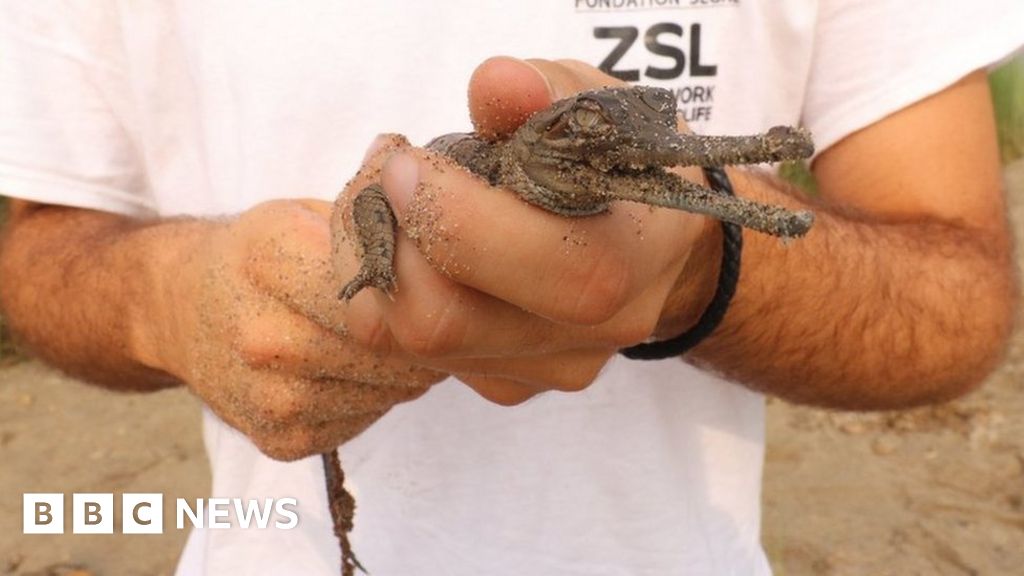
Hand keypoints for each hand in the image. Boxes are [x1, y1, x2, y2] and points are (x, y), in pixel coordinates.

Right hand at [152, 200, 443, 460]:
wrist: (179, 310)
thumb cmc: (258, 254)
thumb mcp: (305, 212)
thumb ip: (376, 220)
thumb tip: (448, 223)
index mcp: (270, 259)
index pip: (386, 283)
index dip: (425, 283)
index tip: (440, 278)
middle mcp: (265, 336)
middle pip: (393, 345)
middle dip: (428, 331)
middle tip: (439, 312)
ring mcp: (271, 397)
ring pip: (392, 388)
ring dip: (411, 366)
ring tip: (398, 339)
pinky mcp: (281, 440)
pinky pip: (369, 418)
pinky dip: (381, 394)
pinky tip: (363, 369)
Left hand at [336, 58, 718, 404]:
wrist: (659, 252)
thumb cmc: (618, 165)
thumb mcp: (597, 109)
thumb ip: (547, 90)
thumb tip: (498, 83)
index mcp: (637, 252)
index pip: (539, 262)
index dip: (450, 214)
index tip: (408, 161)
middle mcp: (595, 329)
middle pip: (443, 321)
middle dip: (389, 240)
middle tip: (387, 174)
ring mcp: (547, 368)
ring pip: (407, 340)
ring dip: (374, 260)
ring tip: (389, 198)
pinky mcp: (505, 383)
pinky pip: (410, 351)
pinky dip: (388, 289)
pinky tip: (412, 240)